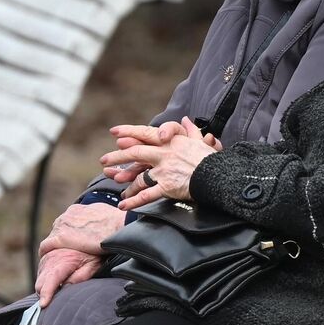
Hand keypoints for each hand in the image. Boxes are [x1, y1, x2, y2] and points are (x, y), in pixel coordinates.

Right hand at [32, 202, 122, 306]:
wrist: (118, 225)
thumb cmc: (105, 246)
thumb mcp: (90, 264)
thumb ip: (75, 273)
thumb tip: (65, 285)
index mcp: (61, 238)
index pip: (45, 246)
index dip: (45, 252)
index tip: (46, 256)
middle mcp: (62, 224)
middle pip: (53, 235)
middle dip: (57, 241)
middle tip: (66, 248)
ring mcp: (68, 214)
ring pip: (61, 225)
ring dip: (65, 231)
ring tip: (75, 238)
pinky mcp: (76, 208)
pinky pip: (69, 216)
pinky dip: (73, 222)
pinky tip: (82, 227)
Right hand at [34, 247, 100, 307]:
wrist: (88, 232)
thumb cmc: (92, 251)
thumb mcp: (92, 265)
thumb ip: (79, 278)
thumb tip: (66, 289)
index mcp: (62, 261)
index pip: (50, 281)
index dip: (46, 294)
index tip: (44, 304)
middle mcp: (50, 258)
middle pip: (40, 284)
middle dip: (45, 294)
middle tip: (56, 300)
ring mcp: (45, 256)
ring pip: (39, 279)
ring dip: (45, 287)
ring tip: (58, 289)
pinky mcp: (44, 255)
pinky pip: (40, 272)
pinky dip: (46, 279)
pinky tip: (56, 280)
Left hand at [37, 201, 122, 256]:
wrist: (117, 226)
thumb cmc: (114, 222)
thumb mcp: (102, 212)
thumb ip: (94, 215)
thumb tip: (95, 219)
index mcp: (76, 210)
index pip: (65, 222)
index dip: (66, 233)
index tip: (69, 241)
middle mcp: (67, 216)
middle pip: (58, 229)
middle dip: (60, 239)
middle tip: (64, 251)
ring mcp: (62, 226)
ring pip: (52, 237)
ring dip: (54, 246)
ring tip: (55, 256)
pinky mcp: (61, 238)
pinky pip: (46, 246)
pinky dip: (46, 252)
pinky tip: (47, 258)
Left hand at [101, 116, 218, 208]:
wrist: (219, 175)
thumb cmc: (210, 159)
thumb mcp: (200, 141)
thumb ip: (190, 130)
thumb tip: (186, 119)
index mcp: (170, 142)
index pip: (146, 134)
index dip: (129, 132)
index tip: (115, 133)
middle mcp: (164, 154)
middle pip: (135, 153)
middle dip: (117, 157)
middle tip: (104, 160)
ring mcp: (163, 171)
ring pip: (138, 177)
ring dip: (126, 183)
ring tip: (119, 188)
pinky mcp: (167, 187)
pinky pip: (146, 195)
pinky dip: (133, 201)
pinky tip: (123, 205)